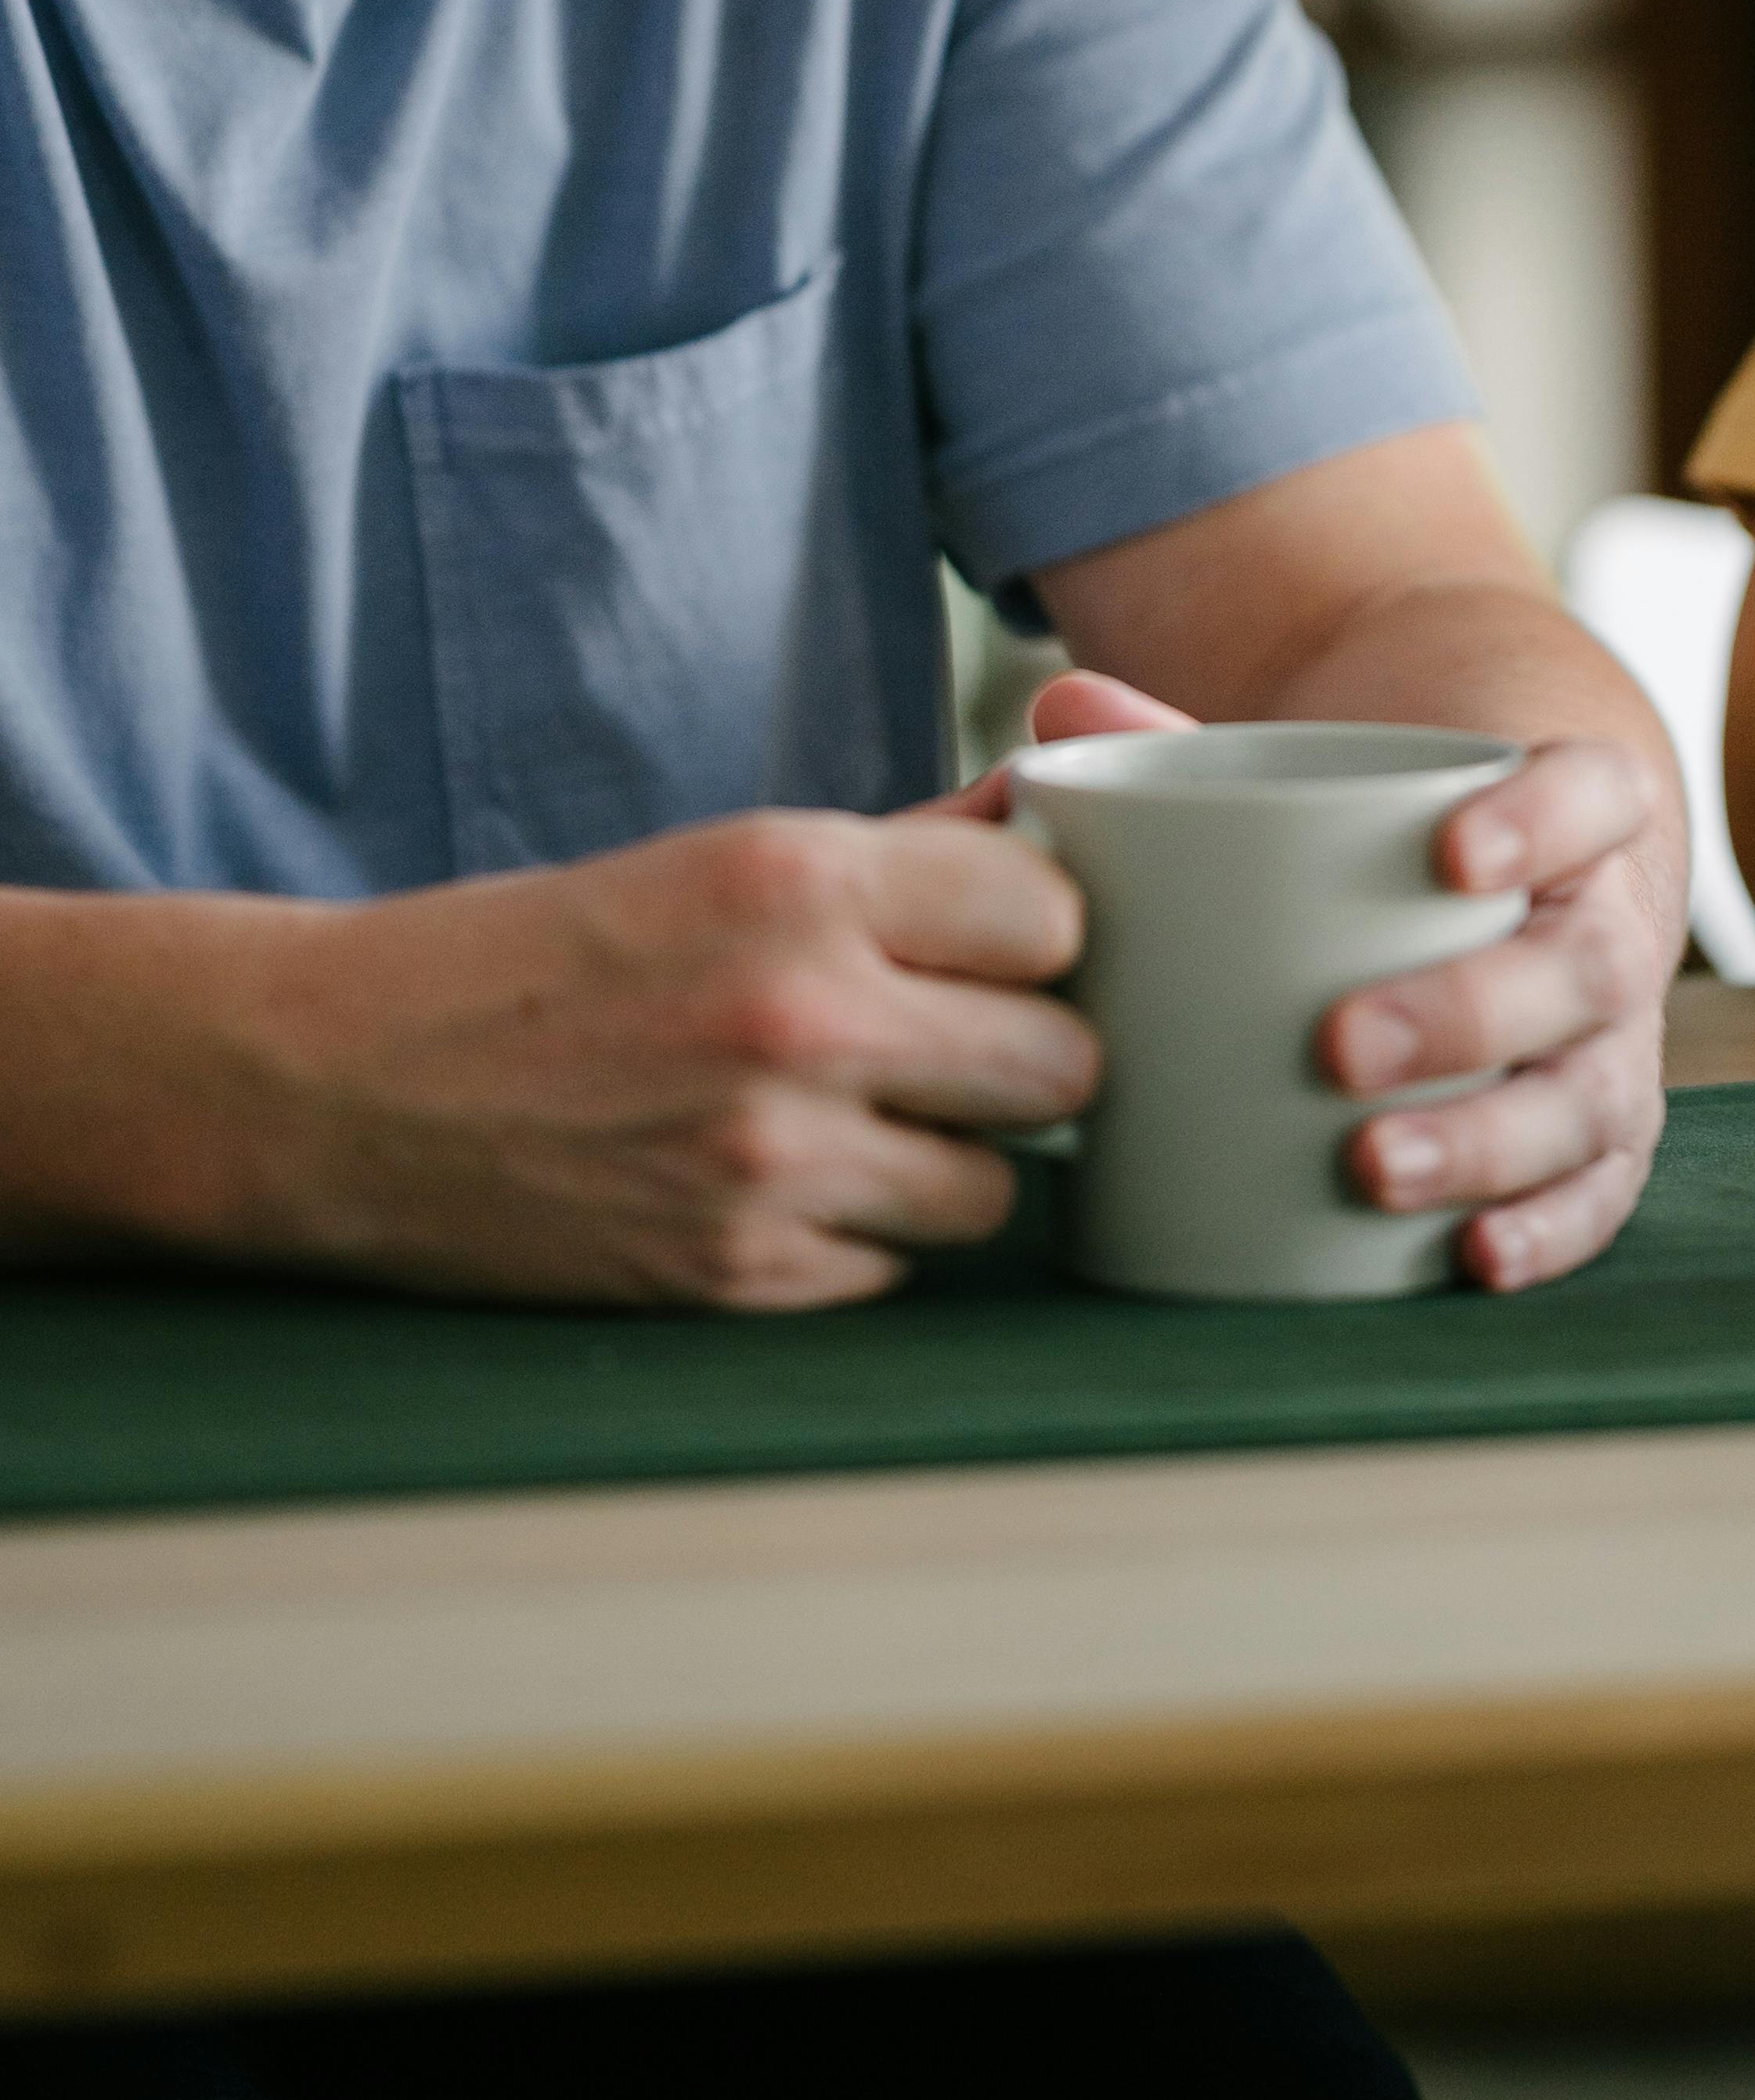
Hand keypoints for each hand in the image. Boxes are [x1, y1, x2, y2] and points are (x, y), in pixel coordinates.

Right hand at [215, 805, 1094, 1307]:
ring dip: (949, 1159)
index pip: (1055, 915)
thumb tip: (1055, 823)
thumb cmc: (543, 958)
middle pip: (1065, 1059)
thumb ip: (907, 850)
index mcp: (797, 879)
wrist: (346, 1085)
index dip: (1031, 935)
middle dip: (1020, 1053)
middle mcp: (800, 1014)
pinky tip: (779, 1185)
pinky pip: (897, 1266)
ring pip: (999, 1184)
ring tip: (856, 1119)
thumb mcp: (721, 857)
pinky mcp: (739, 1275)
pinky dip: (861, 1235)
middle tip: (946, 1043)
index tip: (985, 945)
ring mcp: (773, 1159)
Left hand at [1026, 669, 1679, 1292]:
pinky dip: (1548, 1230)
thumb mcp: (1331, 767)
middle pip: (1586, 968)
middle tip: (1341, 1043)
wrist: (1508, 876)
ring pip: (1592, 1095)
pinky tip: (1474, 1256)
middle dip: (1469, 1013)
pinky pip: (1598, 1194)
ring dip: (1488, 1140)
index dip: (1543, 820)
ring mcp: (1613, 1045)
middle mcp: (1611, 929)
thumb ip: (1198, 737)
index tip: (1452, 851)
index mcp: (1574, 812)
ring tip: (1373, 1166)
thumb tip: (1062, 708)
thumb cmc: (1400, 827)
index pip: (1594, 795)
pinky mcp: (1596, 1137)